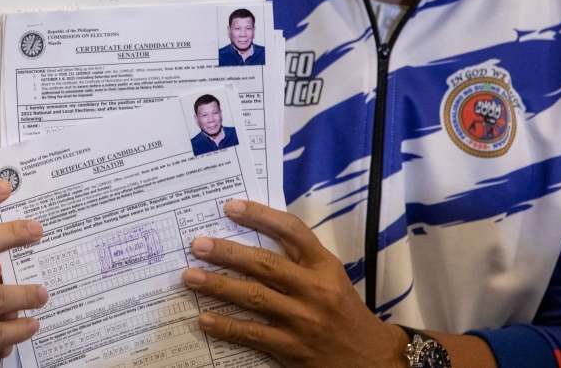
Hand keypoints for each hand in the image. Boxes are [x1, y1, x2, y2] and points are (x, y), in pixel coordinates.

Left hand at [181, 200, 407, 367]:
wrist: (371, 359)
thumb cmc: (342, 310)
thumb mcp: (330, 276)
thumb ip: (298, 258)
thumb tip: (249, 237)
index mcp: (324, 265)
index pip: (292, 231)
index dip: (260, 216)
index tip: (230, 207)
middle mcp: (314, 290)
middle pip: (265, 265)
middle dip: (228, 253)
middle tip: (198, 245)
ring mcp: (303, 320)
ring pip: (254, 298)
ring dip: (218, 286)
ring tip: (190, 277)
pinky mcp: (293, 349)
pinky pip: (253, 334)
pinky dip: (226, 326)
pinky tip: (205, 318)